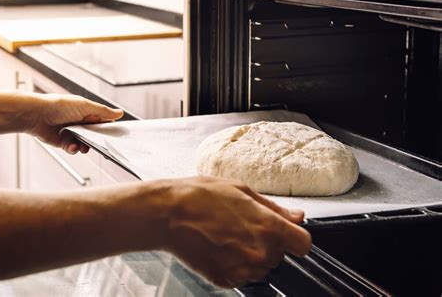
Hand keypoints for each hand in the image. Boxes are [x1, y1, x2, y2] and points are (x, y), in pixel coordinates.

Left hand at [25, 94, 122, 153]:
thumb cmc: (58, 105)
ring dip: (85, 146)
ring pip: (86, 144)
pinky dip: (73, 148)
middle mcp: (81, 123)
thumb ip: (103, 112)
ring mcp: (72, 133)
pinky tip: (71, 145)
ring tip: (82, 145)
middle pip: (96, 136)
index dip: (109, 129)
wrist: (36, 115)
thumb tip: (119, 113)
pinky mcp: (64, 142)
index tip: (114, 136)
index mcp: (88, 112)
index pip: (104, 122)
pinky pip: (73, 149)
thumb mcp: (85, 106)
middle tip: (98, 142)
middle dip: (97, 141)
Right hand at [163, 177, 311, 287]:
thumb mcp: (242, 190)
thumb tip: (297, 217)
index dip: (295, 237)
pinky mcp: (225, 280)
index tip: (286, 233)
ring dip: (252, 255)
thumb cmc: (201, 196)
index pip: (303, 244)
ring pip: (262, 267)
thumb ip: (274, 208)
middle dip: (269, 242)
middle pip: (281, 255)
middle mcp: (259, 253)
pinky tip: (220, 247)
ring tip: (228, 234)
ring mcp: (242, 269)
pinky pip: (243, 276)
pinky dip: (235, 265)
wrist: (168, 214)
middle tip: (243, 225)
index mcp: (268, 228)